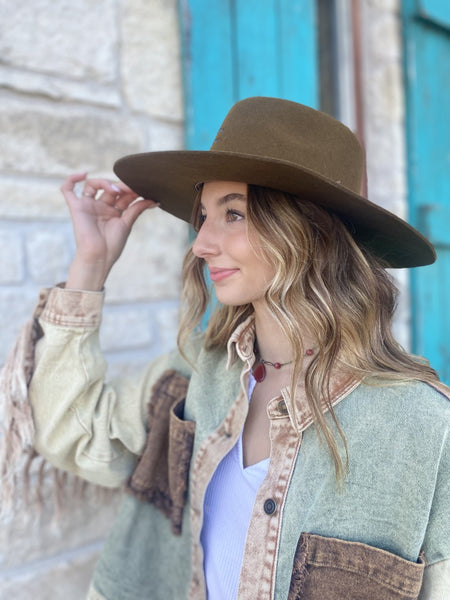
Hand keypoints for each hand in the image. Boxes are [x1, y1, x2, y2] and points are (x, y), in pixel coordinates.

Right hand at [62, 173, 157, 290]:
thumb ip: (136, 209)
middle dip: (121, 187)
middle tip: (132, 188)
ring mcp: (88, 206)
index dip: (131, 191)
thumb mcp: (127, 224)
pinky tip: (82, 174)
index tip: (143, 190)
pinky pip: (68, 190)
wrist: (99, 257)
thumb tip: (153, 200)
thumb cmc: (112, 245)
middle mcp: (100, 207)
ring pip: (93, 184)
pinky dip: (71, 179)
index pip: (122, 195)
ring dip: (105, 183)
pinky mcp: (76, 208)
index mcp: (113, 212)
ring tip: (116, 191)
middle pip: (109, 189)